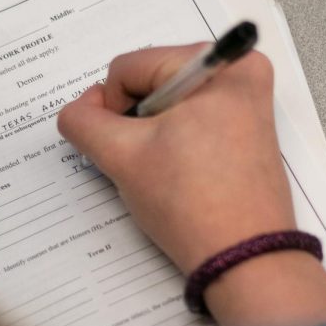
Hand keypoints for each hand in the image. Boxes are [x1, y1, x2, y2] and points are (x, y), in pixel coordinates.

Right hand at [58, 44, 293, 273]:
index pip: (129, 68)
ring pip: (168, 105)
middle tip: (152, 162)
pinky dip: (175, 142)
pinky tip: (183, 173)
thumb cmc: (194, 207)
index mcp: (220, 65)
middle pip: (151, 82)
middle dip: (137, 122)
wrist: (243, 260)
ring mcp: (247, 102)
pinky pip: (191, 120)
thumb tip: (77, 110)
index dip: (113, 111)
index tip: (131, 149)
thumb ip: (84, 122)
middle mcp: (241, 73)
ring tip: (171, 171)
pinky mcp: (247, 129)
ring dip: (154, 135)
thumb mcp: (122, 157)